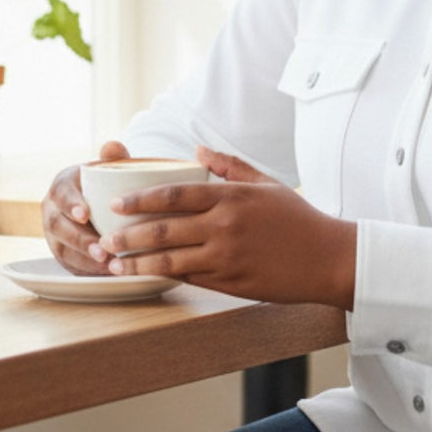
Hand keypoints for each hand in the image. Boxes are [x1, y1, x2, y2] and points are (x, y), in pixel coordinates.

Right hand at [42, 140, 130, 274]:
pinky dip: (89, 271)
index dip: (71, 204)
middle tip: (102, 249)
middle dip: (79, 239)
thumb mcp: (110, 168)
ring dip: (84, 259)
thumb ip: (113, 157)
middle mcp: (52, 210)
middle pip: (58, 226)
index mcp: (62, 186)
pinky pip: (71, 265)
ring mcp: (55, 235)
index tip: (85, 214)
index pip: (61, 194)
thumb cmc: (107, 183)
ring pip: (62, 249)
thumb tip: (114, 147)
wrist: (102, 203)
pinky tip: (109, 273)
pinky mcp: (63, 254)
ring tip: (108, 264)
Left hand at [99, 147, 356, 307]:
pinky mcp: (231, 282)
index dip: (141, 200)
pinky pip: (189, 279)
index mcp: (231, 197)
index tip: (117, 205)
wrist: (327, 258)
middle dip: (128, 235)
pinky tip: (148, 277)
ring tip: (114, 265)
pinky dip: (165, 277)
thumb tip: (199, 149)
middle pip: (163, 229)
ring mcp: (226, 256)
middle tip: (104, 238)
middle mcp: (224, 226)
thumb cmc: (299, 220)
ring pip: (169, 261)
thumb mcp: (267, 185)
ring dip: (137, 264)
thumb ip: (231, 166)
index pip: (174, 194)